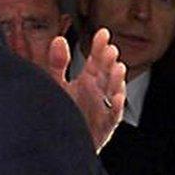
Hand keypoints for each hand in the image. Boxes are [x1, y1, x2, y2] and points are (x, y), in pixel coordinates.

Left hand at [44, 28, 125, 152]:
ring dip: (116, 79)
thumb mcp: (57, 84)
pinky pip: (112, 114)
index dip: (99, 47)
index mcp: (87, 81)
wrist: (60, 141)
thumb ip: (57, 63)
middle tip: (109, 49)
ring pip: (113, 91)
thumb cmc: (62, 111)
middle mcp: (97, 92)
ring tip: (117, 67)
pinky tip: (115, 95)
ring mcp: (102, 108)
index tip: (102, 33)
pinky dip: (115, 105)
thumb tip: (58, 40)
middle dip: (109, 61)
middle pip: (106, 73)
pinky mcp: (104, 125)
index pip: (96, 60)